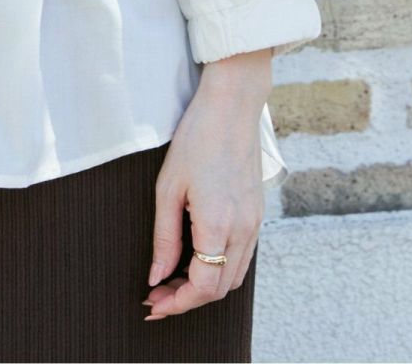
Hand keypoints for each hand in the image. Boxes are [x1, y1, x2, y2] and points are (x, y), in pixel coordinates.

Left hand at [141, 50, 269, 320]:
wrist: (233, 106)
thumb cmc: (197, 138)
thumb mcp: (168, 187)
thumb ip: (164, 237)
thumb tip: (157, 275)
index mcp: (219, 224)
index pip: (203, 286)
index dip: (177, 303)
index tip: (153, 305)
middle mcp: (243, 230)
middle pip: (220, 288)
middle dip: (187, 300)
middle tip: (157, 297)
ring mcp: (255, 222)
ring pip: (234, 276)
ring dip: (205, 286)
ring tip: (173, 281)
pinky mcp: (258, 213)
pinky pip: (242, 256)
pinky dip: (220, 268)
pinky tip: (197, 259)